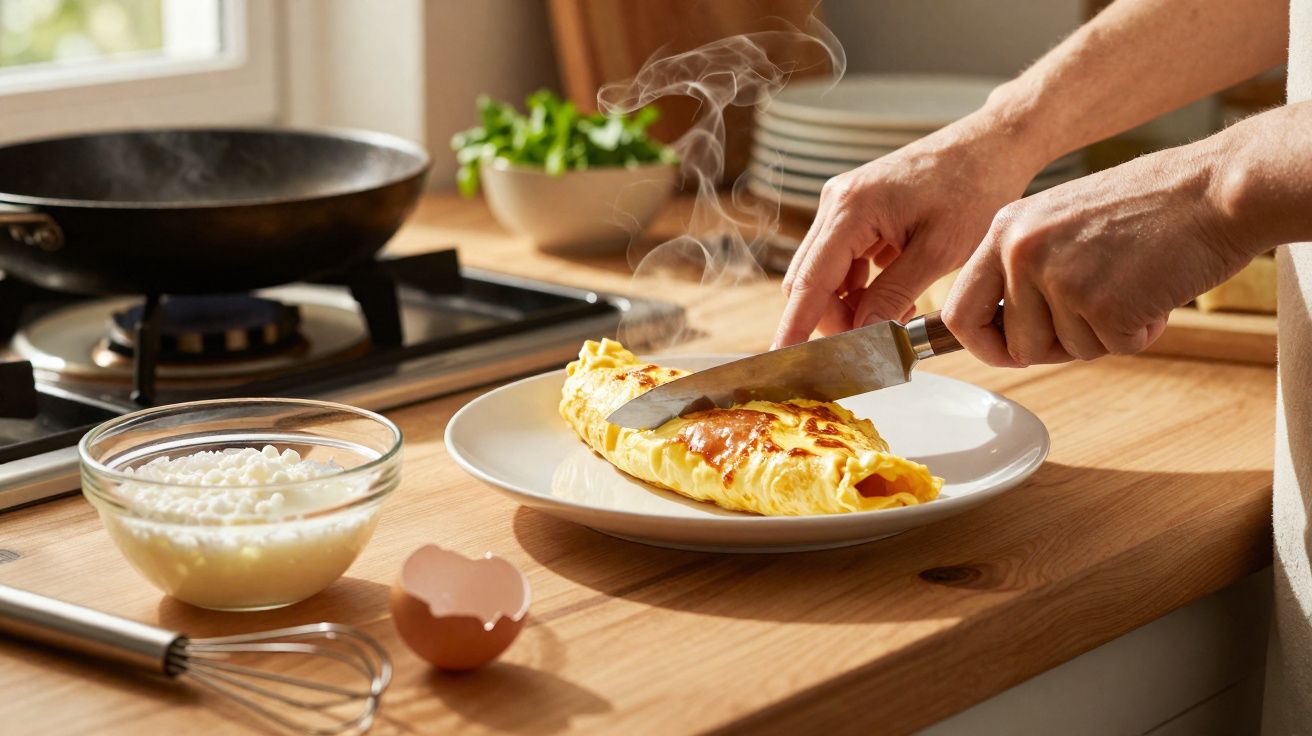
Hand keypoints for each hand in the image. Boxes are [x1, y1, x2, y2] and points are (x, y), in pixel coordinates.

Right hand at [773, 117, 1046, 347]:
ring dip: (850, 306)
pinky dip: (861, 289)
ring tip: (897, 316)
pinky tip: (897, 297)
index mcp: (850, 209)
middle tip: (873, 345)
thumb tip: (862, 335)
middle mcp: (837, 204)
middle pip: (809, 281)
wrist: (991, 145)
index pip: (809, 282)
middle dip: (833, 320)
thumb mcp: (938, 251)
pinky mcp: (857, 212)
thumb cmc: (972, 187)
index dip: (794, 326)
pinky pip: (843, 262)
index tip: (784, 363)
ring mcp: (844, 206)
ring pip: (825, 275)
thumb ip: (893, 295)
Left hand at [941, 140, 1255, 366]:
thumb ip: (1025, 269)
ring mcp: (1059, 278)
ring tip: (1131, 283)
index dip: (983, 345)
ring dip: (1103, 334)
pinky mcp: (1101, 303)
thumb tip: (1002, 333)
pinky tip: (1155, 290)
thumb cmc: (1150, 207)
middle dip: (1054, 346)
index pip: (959, 312)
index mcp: (1006, 230)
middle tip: (1096, 313)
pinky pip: (1111, 349)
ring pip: (1065, 351)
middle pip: (1014, 345)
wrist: (1216, 189)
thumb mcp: (1061, 223)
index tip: (1006, 353)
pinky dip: (1139, 332)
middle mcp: (1022, 252)